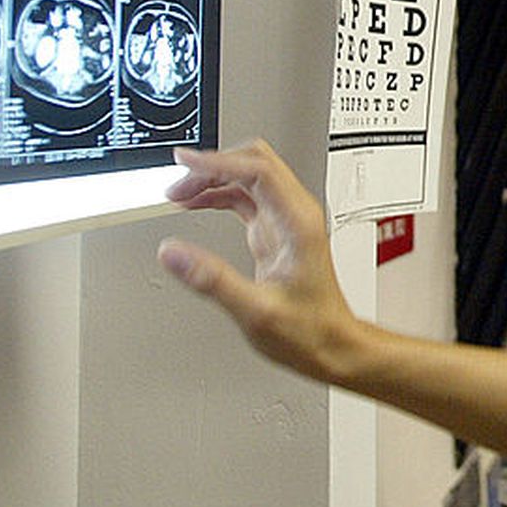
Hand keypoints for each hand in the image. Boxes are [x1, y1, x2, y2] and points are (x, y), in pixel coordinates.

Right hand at [157, 140, 359, 383]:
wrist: (334, 345)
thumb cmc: (310, 331)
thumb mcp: (255, 310)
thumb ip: (211, 280)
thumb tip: (173, 253)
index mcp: (298, 223)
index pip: (258, 170)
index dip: (219, 161)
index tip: (186, 163)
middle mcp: (295, 215)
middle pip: (255, 163)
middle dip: (213, 166)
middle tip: (179, 181)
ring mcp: (286, 221)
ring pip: (249, 178)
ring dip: (214, 179)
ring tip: (180, 193)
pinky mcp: (276, 232)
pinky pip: (246, 199)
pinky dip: (220, 195)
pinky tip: (199, 204)